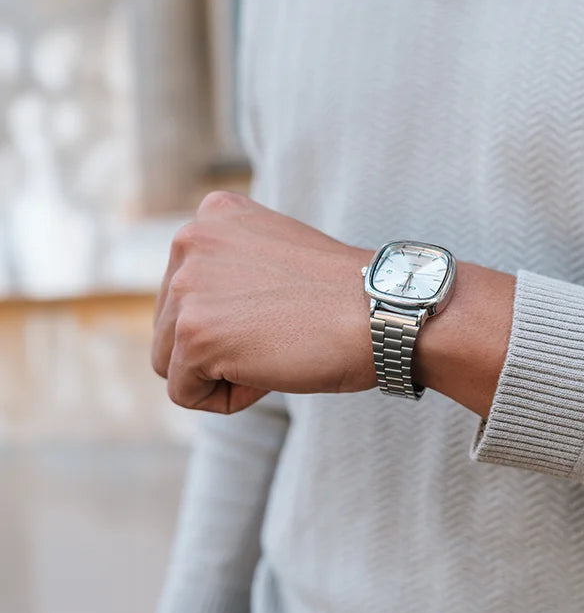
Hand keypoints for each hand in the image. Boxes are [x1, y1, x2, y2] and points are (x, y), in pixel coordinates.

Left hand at [152, 191, 374, 413]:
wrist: (383, 313)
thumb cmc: (344, 296)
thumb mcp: (277, 255)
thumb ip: (232, 266)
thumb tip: (204, 310)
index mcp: (214, 215)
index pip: (188, 292)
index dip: (235, 318)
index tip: (283, 309)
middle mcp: (191, 240)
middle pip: (170, 328)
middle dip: (221, 348)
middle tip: (282, 333)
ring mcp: (188, 286)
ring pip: (172, 363)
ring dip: (223, 372)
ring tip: (275, 349)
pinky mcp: (193, 333)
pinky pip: (189, 394)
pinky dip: (231, 397)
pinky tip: (272, 369)